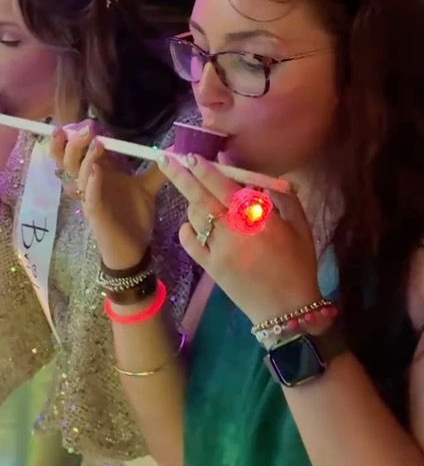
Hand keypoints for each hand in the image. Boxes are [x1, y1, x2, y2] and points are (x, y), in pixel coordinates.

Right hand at [50, 121, 162, 269]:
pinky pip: (88, 196)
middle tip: (87, 127)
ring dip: (83, 157)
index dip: (79, 134)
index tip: (90, 121)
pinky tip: (96, 171)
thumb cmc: (134, 216)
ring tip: (96, 143)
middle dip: (73, 140)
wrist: (135, 248)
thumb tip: (175, 150)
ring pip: (74, 173)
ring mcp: (88, 197)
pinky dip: (91, 182)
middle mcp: (88, 182)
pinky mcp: (94, 213)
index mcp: (97, 172)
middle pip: (67, 157)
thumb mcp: (146, 187)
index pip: (79, 148)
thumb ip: (157, 169)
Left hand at [163, 152, 319, 323]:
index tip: (192, 156)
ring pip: (195, 217)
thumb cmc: (298, 264)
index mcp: (259, 218)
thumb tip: (261, 178)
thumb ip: (282, 197)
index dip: (207, 170)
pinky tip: (192, 225)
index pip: (226, 187)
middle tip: (166, 159)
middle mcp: (235, 231)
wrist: (287, 310)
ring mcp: (219, 250)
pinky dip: (187, 230)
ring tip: (196, 194)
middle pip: (202, 198)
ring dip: (192, 202)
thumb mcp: (300, 226)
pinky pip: (190, 243)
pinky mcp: (210, 268)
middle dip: (181, 176)